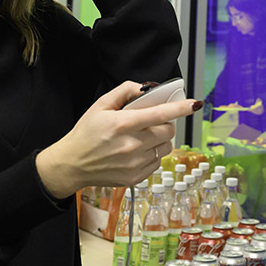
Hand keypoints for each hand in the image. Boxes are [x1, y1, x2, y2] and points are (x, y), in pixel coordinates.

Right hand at [35, 80, 201, 198]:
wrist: (71, 164)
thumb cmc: (86, 133)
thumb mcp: (100, 105)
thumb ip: (125, 91)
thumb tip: (146, 87)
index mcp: (123, 124)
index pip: (160, 114)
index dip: (180, 108)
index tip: (194, 104)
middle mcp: (131, 145)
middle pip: (168, 132)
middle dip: (164, 124)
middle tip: (151, 122)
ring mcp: (134, 164)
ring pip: (165, 148)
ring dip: (160, 140)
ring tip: (142, 138)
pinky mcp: (135, 177)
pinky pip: (157, 162)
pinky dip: (152, 154)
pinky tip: (136, 152)